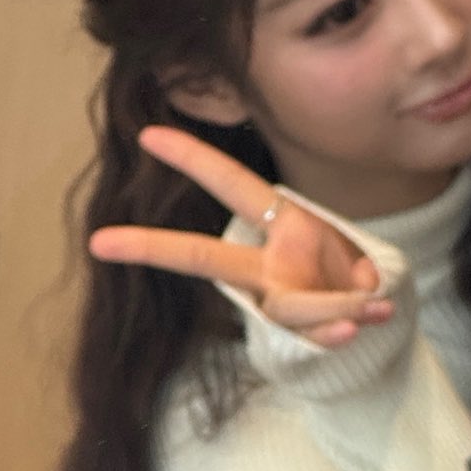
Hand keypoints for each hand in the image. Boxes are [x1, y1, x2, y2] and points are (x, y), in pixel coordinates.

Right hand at [90, 126, 394, 348]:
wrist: (362, 313)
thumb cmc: (345, 268)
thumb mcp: (356, 257)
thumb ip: (357, 278)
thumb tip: (369, 301)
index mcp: (277, 223)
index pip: (232, 184)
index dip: (194, 158)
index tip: (148, 135)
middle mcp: (263, 265)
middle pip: (203, 256)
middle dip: (153, 247)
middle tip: (99, 242)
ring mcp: (271, 300)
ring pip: (289, 306)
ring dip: (336, 305)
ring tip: (371, 306)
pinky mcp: (289, 333)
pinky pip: (310, 335)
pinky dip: (336, 332)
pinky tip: (356, 326)